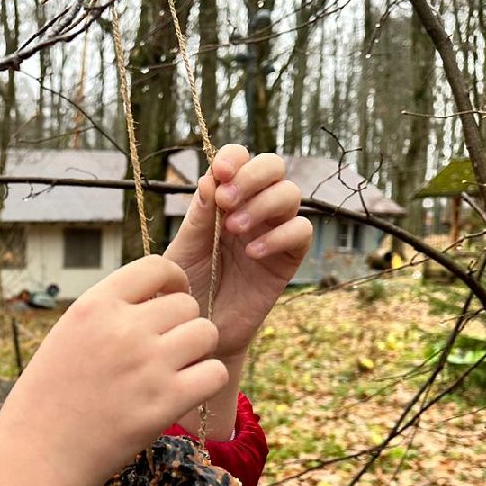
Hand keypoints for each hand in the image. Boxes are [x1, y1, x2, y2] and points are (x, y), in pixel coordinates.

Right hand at [0, 255, 227, 485]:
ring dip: (198, 351)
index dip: (173, 281)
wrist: (37, 456)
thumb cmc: (47, 400)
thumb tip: (156, 299)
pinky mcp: (166, 402)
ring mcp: (147, 365)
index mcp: (94, 306)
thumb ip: (108, 314)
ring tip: (176, 371)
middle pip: (186, 304)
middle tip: (166, 351)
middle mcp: (123, 329)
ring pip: (206, 333)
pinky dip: (206, 381)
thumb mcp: (67, 337)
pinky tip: (185, 392)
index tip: (169, 301)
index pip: (155, 267)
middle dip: (182, 324)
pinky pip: (215, 373)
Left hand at [163, 145, 312, 364]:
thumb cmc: (187, 286)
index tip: (219, 172)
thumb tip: (210, 180)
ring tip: (233, 229)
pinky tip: (252, 253)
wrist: (199, 328)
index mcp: (225, 198)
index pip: (240, 159)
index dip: (234, 157)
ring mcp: (273, 231)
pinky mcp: (288, 259)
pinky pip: (301, 232)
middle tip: (225, 201)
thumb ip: (198, 216)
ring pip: (290, 193)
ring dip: (263, 204)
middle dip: (252, 176)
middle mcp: (253, 208)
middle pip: (273, 166)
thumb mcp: (185, 248)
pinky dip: (279, 236)